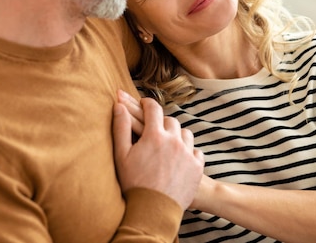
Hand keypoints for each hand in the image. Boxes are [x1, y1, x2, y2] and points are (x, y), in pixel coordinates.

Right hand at [112, 95, 203, 209]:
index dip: (147, 103)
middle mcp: (174, 140)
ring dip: (176, 135)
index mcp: (154, 135)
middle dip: (161, 122)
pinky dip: (188, 151)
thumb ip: (120, 127)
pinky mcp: (197, 167)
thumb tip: (119, 105)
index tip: (144, 104)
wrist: (153, 211)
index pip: (153, 108)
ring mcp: (187, 153)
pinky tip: (180, 158)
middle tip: (154, 129)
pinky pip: (195, 151)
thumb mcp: (121, 155)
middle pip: (170, 120)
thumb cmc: (133, 183)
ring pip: (185, 134)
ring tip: (168, 144)